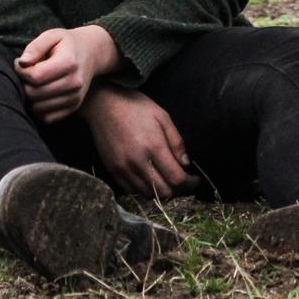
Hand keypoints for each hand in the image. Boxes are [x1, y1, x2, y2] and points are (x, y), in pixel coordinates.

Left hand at [14, 25, 119, 122]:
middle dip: (23, 83)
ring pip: (38, 108)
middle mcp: (74, 83)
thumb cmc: (66, 43)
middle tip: (25, 72)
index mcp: (68, 62)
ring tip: (34, 82)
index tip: (20, 62)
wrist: (90, 53)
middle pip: (34, 94)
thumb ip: (35, 48)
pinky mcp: (73, 107)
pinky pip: (47, 118)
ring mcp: (75, 98)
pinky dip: (38, 108)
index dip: (20, 70)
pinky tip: (40, 93)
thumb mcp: (51, 35)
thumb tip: (22, 63)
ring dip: (30, 97)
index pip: (35, 76)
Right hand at [81, 85, 200, 198]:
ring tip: (166, 180)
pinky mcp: (112, 171)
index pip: (177, 178)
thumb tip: (186, 164)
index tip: (195, 180)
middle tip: (183, 181)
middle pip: (164, 192)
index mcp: (154, 146)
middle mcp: (138, 161)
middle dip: (178, 190)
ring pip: (148, 195)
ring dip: (161, 191)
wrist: (103, 104)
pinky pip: (132, 191)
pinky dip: (144, 189)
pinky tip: (149, 178)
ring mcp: (123, 168)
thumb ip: (176, 141)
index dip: (190, 183)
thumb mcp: (162, 116)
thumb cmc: (135, 106)